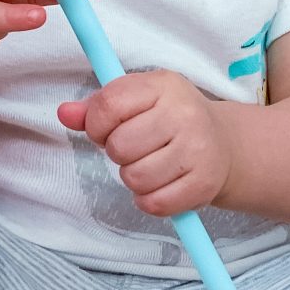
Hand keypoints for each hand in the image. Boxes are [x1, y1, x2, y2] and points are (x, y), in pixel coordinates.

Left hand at [58, 70, 232, 216]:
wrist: (225, 144)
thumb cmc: (170, 120)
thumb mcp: (138, 100)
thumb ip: (97, 107)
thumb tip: (65, 113)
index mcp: (163, 85)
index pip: (109, 105)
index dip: (96, 125)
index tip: (106, 130)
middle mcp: (185, 114)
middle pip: (119, 146)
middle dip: (118, 153)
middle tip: (135, 149)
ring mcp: (198, 150)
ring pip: (134, 178)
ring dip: (133, 178)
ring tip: (149, 166)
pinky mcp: (203, 184)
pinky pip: (154, 203)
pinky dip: (148, 200)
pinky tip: (161, 184)